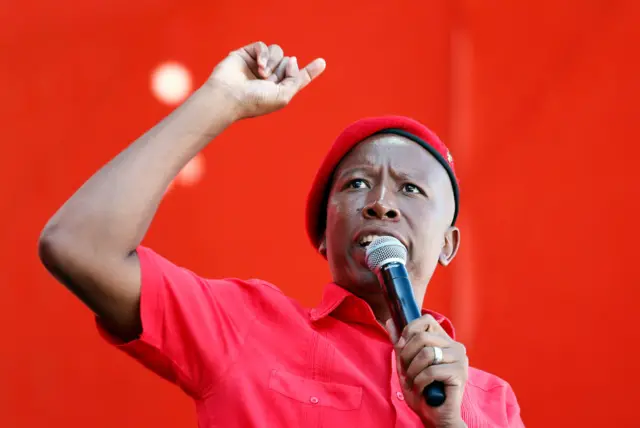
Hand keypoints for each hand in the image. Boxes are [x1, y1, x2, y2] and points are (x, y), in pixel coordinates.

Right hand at [206, 41, 325, 119]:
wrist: (229, 97)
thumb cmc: (255, 102)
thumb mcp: (284, 96)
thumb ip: (296, 80)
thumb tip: (294, 60)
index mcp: (278, 89)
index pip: (296, 77)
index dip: (309, 71)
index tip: (322, 62)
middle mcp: (269, 77)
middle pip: (288, 61)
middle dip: (282, 69)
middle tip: (270, 80)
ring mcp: (257, 65)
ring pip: (277, 52)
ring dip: (273, 63)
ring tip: (262, 74)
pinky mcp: (246, 55)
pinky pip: (263, 46)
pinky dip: (263, 54)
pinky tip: (258, 66)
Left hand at [386, 314, 468, 427]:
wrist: (436, 417)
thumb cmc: (422, 391)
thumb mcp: (406, 364)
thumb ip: (400, 343)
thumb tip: (389, 320)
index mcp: (444, 341)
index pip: (426, 320)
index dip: (409, 331)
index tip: (402, 347)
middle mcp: (455, 346)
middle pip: (422, 336)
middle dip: (407, 355)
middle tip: (406, 371)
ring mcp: (460, 359)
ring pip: (426, 353)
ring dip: (412, 371)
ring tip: (413, 382)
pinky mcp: (460, 373)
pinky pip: (431, 371)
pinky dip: (420, 382)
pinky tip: (421, 389)